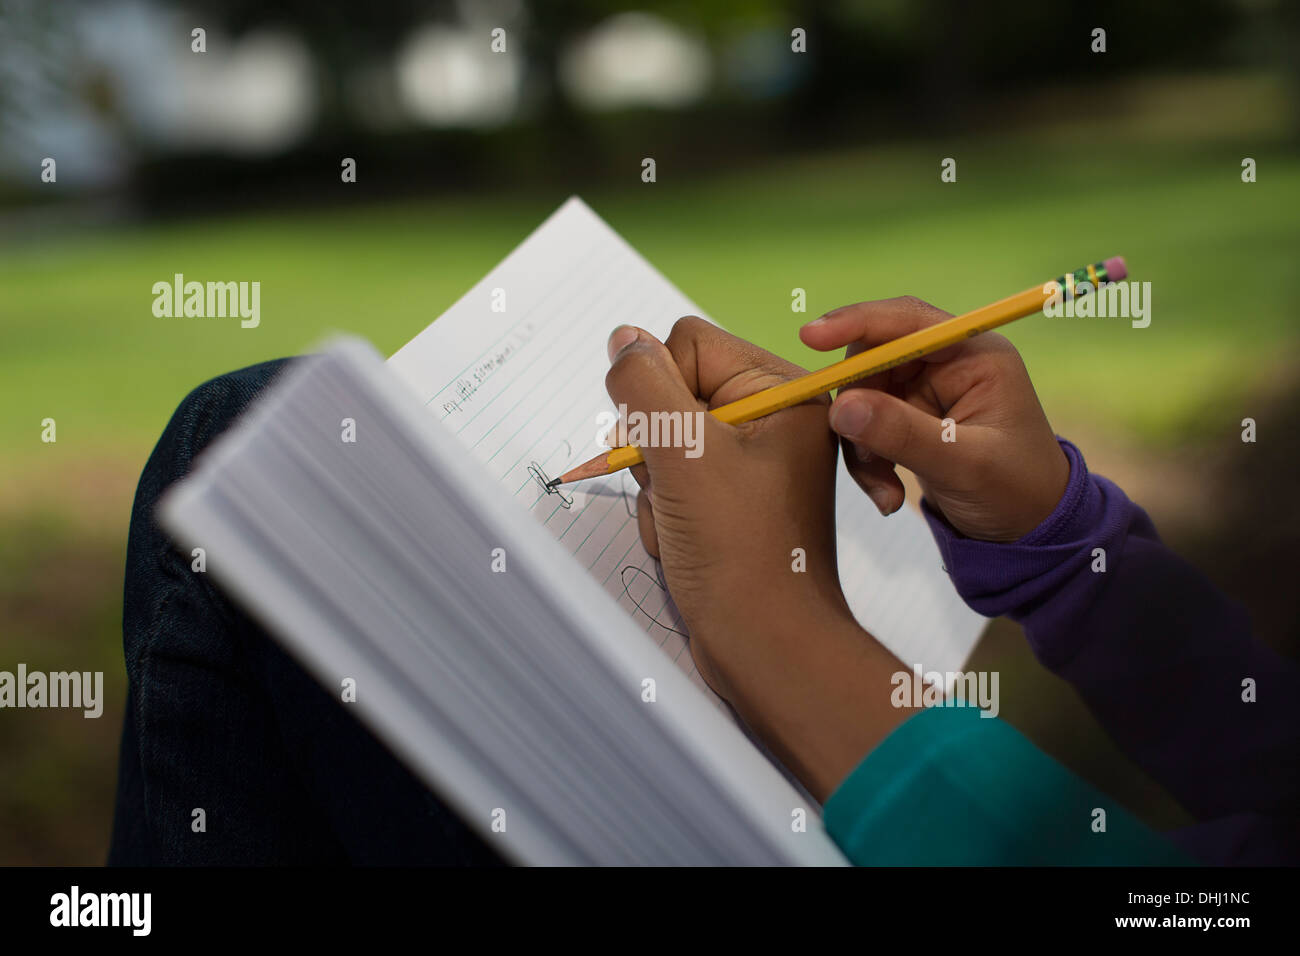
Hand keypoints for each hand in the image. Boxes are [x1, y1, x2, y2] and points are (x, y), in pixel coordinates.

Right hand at [604, 318, 913, 798]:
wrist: (765, 646)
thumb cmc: (737, 550)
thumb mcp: (682, 452)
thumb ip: (645, 385)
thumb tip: (624, 338)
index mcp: (782, 393)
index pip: (689, 344)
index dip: (660, 387)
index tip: (668, 441)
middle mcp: (771, 420)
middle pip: (671, 393)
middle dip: (656, 446)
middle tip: (680, 489)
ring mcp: (751, 464)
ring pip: (663, 442)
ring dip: (656, 486)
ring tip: (684, 525)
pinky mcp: (731, 502)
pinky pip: (671, 482)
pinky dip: (663, 512)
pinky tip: (684, 543)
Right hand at [800, 296, 1069, 542]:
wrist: (1029, 532)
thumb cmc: (1015, 491)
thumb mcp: (962, 464)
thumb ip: (902, 434)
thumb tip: (840, 408)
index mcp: (973, 354)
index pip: (907, 321)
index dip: (857, 322)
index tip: (811, 337)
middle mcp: (946, 364)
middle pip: (873, 361)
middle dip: (858, 410)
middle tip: (863, 457)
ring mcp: (925, 392)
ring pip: (861, 399)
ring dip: (862, 448)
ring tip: (885, 492)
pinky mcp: (909, 420)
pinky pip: (865, 428)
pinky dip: (867, 462)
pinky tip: (888, 496)